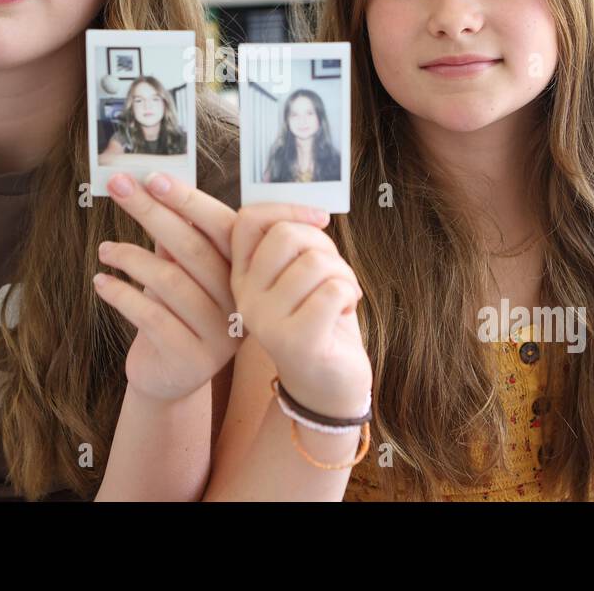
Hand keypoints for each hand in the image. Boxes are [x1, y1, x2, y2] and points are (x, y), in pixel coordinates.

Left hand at [94, 171, 333, 402]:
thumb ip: (174, 237)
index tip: (153, 177)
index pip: (223, 227)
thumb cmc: (174, 313)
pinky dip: (120, 294)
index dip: (189, 200)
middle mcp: (239, 302)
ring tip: (104, 249)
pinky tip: (100, 282)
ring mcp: (220, 334)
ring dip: (130, 257)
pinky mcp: (192, 360)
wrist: (168, 380)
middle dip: (152, 213)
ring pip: (171, 281)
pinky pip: (151, 316)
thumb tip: (151, 184)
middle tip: (120, 187)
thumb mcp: (180, 272)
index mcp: (243, 273)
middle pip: (194, 248)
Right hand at [230, 205, 372, 419]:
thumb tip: (313, 215)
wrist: (329, 386)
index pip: (248, 220)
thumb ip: (296, 244)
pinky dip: (350, 295)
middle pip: (287, 235)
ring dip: (343, 275)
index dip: (288, 208)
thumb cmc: (320, 320)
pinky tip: (344, 313)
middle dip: (325, 246)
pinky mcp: (295, 342)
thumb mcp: (299, 276)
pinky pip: (333, 290)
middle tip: (334, 273)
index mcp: (243, 275)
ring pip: (315, 262)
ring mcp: (265, 322)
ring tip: (341, 298)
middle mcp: (245, 298)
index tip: (320, 219)